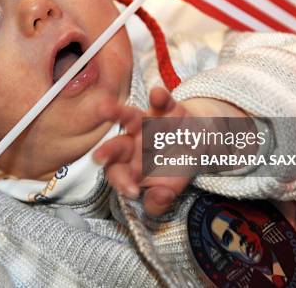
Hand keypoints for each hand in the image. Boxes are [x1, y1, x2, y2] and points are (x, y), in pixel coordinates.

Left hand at [93, 87, 250, 215]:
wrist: (196, 140)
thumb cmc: (175, 166)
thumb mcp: (169, 188)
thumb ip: (159, 200)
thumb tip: (155, 201)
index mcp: (128, 164)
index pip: (118, 174)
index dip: (122, 182)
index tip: (131, 191)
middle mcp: (132, 142)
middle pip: (118, 146)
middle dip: (109, 151)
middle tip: (99, 156)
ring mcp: (147, 123)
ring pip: (131, 118)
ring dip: (121, 114)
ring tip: (108, 110)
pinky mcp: (165, 108)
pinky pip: (161, 101)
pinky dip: (159, 97)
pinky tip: (157, 94)